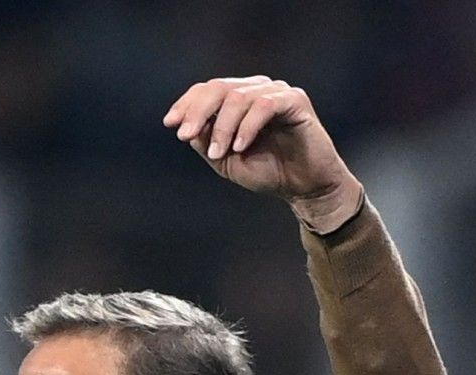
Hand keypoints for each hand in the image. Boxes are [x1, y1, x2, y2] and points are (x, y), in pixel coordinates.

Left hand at [163, 78, 362, 233]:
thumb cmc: (268, 172)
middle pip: (219, 87)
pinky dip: (247, 126)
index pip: (207, 90)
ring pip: (239, 97)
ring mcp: (277, 92)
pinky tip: (240, 147)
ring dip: (223, 126)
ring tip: (218, 152)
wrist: (305, 187)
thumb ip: (206, 142)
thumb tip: (186, 127)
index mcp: (239, 99)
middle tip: (185, 136)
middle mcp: (257, 89)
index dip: (186, 104)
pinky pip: (265, 105)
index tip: (170, 124)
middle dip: (197, 111)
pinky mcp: (295, 101)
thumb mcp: (226, 160)